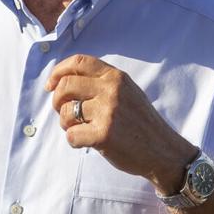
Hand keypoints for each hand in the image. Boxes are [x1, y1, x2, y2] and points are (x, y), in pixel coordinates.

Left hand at [46, 55, 195, 192]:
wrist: (163, 151)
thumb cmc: (140, 123)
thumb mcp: (127, 92)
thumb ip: (101, 83)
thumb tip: (61, 81)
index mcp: (116, 77)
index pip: (78, 62)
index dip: (58, 72)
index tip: (50, 85)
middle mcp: (112, 90)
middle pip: (65, 86)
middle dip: (57, 101)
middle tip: (64, 113)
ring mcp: (108, 112)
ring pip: (66, 112)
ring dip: (66, 123)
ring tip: (79, 129)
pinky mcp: (104, 135)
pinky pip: (71, 135)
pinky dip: (74, 141)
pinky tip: (87, 143)